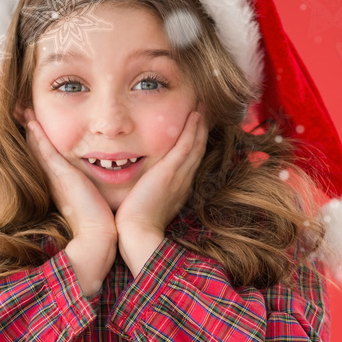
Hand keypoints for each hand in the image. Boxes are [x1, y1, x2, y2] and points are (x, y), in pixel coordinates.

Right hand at [23, 107, 116, 241]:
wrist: (98, 237)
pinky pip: (46, 152)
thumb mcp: (95, 200)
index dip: (40, 138)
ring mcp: (56, 177)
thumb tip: (106, 180)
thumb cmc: (102, 222)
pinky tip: (31, 122)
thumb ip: (95, 189)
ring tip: (20, 108)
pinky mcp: (62, 177)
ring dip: (29, 127)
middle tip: (19, 109)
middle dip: (29, 128)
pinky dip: (38, 137)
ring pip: (37, 147)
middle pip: (37, 148)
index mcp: (61, 183)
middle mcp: (54, 179)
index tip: (34, 121)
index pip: (48, 155)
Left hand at [114, 110, 208, 234]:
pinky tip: (196, 115)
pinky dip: (193, 130)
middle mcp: (183, 182)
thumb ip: (145, 194)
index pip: (189, 162)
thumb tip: (138, 188)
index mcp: (178, 190)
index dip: (195, 144)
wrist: (138, 235)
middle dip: (202, 131)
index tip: (196, 129)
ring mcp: (179, 177)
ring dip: (201, 125)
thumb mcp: (145, 206)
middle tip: (205, 111)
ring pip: (196, 145)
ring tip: (203, 106)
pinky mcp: (170, 173)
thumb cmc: (135, 226)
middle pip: (198, 151)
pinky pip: (187, 146)